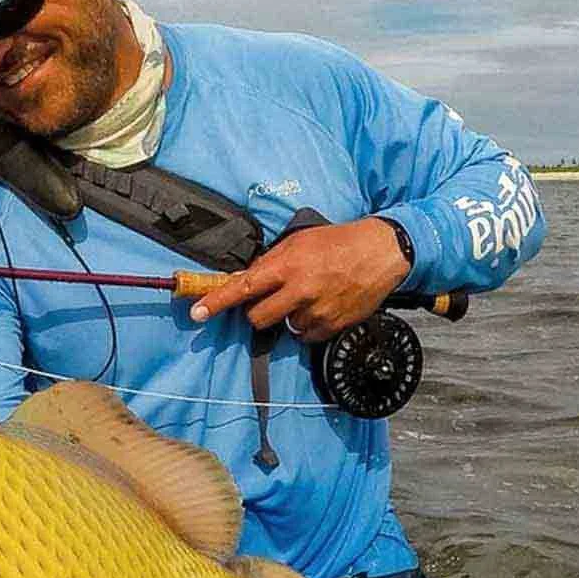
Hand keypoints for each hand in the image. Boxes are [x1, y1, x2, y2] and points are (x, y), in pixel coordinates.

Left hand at [188, 217, 409, 340]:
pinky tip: (321, 306)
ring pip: (285, 328)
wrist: (381, 251)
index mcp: (287, 265)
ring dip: (289, 317)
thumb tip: (246, 279)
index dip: (217, 301)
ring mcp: (317, 310)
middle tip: (273, 299)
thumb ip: (271, 262)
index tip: (197, 313)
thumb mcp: (298, 241)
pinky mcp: (333, 325)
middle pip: (258, 318)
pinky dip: (309, 325)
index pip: (243, 287)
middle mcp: (300, 290)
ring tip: (308, 297)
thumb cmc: (338, 242)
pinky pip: (307, 336)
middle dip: (258, 312)